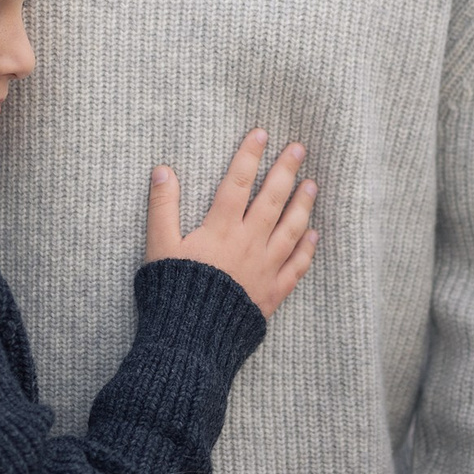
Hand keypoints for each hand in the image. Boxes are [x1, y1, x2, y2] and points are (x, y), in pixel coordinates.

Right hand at [145, 130, 318, 317]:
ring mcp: (264, 268)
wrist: (191, 340)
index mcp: (220, 229)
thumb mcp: (159, 246)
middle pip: (271, 200)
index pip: (237, 183)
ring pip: (290, 229)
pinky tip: (314, 234)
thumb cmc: (172, 291)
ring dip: (302, 204)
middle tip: (299, 149)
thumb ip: (163, 207)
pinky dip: (306, 249)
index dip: (249, 156)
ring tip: (313, 184)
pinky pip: (295, 267)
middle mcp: (248, 244)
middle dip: (285, 171)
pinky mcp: (272, 293)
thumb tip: (163, 170)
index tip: (262, 133)